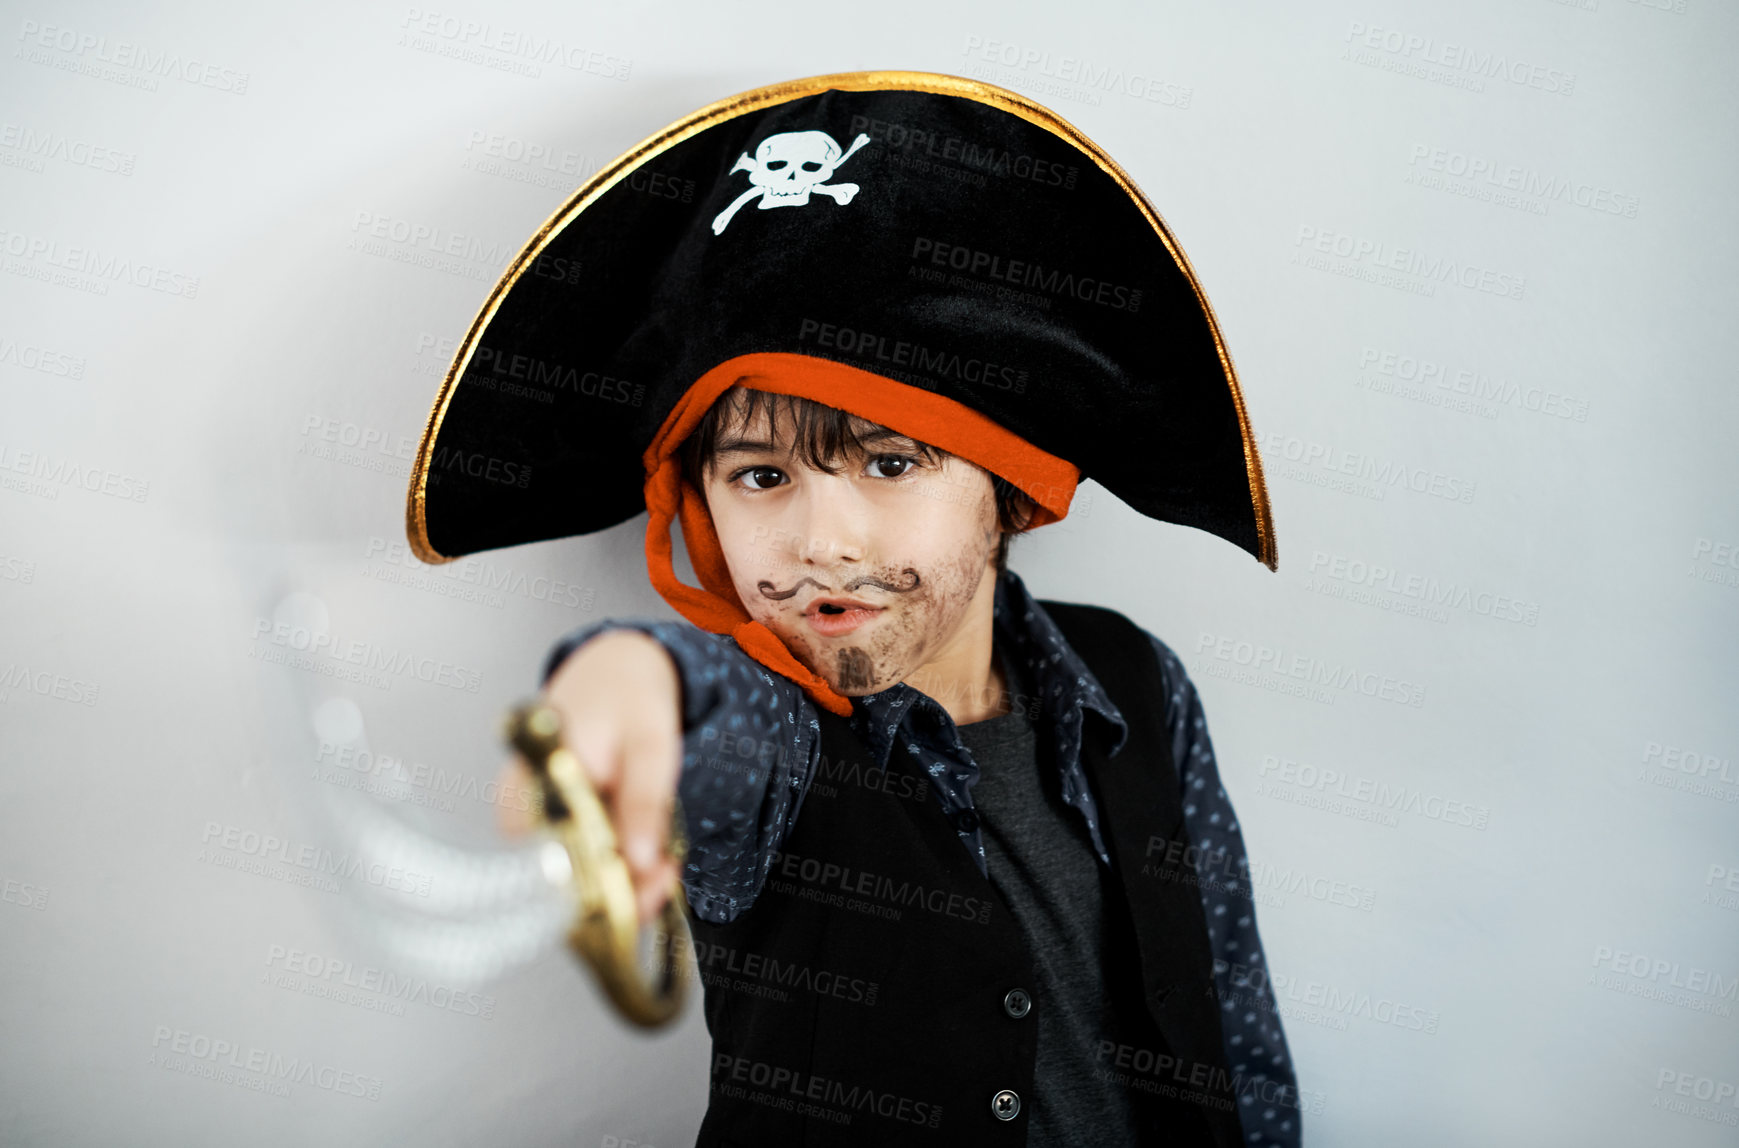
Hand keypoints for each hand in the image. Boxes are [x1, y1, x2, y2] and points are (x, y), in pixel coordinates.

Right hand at [496, 629, 684, 925]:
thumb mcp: (650, 746)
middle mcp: (519, 806)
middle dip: (616, 892)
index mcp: (535, 779)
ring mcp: (530, 818)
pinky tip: (644, 854)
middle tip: (664, 878)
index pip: (547, 862)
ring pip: (568, 876)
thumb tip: (639, 862)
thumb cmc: (628, 698)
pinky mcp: (549, 824)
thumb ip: (644, 802)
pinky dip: (612, 865)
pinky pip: (576, 859)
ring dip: (618, 883)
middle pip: (556, 879)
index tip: (645, 884)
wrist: (616, 670)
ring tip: (663, 866)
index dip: (595, 889)